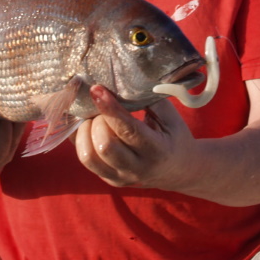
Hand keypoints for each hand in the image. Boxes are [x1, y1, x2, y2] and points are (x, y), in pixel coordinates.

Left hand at [74, 85, 194, 189]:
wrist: (179, 170)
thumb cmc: (173, 136)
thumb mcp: (170, 116)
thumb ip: (148, 99)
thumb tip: (122, 79)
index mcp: (157, 150)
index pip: (128, 130)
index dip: (110, 109)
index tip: (96, 89)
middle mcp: (138, 168)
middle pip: (105, 146)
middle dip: (97, 120)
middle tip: (100, 106)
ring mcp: (122, 177)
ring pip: (88, 157)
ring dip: (84, 131)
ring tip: (91, 116)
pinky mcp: (110, 180)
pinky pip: (85, 161)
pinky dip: (80, 140)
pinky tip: (86, 125)